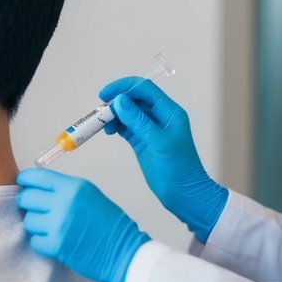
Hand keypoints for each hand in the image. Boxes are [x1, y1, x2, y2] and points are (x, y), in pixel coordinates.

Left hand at [16, 168, 149, 281]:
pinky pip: (34, 241)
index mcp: (74, 188)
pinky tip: (53, 241)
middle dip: (27, 203)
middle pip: (27, 198)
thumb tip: (37, 188)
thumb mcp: (89, 196)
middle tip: (33, 208)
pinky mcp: (56, 245)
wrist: (124, 253)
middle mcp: (65, 203)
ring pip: (29, 220)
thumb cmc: (109, 226)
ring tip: (49, 228)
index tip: (21, 183)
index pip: (37, 177)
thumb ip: (64, 189)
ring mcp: (59, 225)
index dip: (25, 179)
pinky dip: (41, 242)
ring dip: (35, 225)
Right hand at [99, 77, 226, 242]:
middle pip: (133, 99)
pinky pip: (124, 126)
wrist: (183, 193)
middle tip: (99, 113)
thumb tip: (119, 101)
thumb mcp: (159, 142)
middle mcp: (159, 116)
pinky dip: (114, 126)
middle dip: (115, 102)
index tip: (104, 94)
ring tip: (102, 125)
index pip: (144, 89)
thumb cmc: (179, 168)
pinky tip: (108, 131)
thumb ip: (139, 121)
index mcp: (169, 112)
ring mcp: (149, 128)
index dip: (123, 87)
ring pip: (126, 112)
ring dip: (112, 115)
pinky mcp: (141, 140)